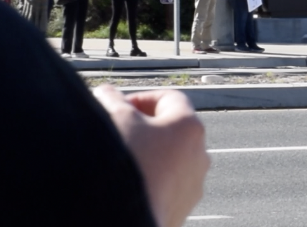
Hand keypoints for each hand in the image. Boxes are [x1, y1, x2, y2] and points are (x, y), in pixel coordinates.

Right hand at [93, 85, 208, 226]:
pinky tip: (126, 186)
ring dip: (149, 156)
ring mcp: (194, 185)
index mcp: (190, 127)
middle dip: (145, 127)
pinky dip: (150, 182)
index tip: (118, 108)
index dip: (141, 98)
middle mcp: (200, 155)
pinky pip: (167, 187)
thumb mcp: (114, 120)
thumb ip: (112, 101)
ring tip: (120, 162)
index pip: (169, 99)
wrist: (125, 217)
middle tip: (117, 132)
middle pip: (173, 130)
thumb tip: (106, 92)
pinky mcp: (183, 209)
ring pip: (171, 161)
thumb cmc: (124, 164)